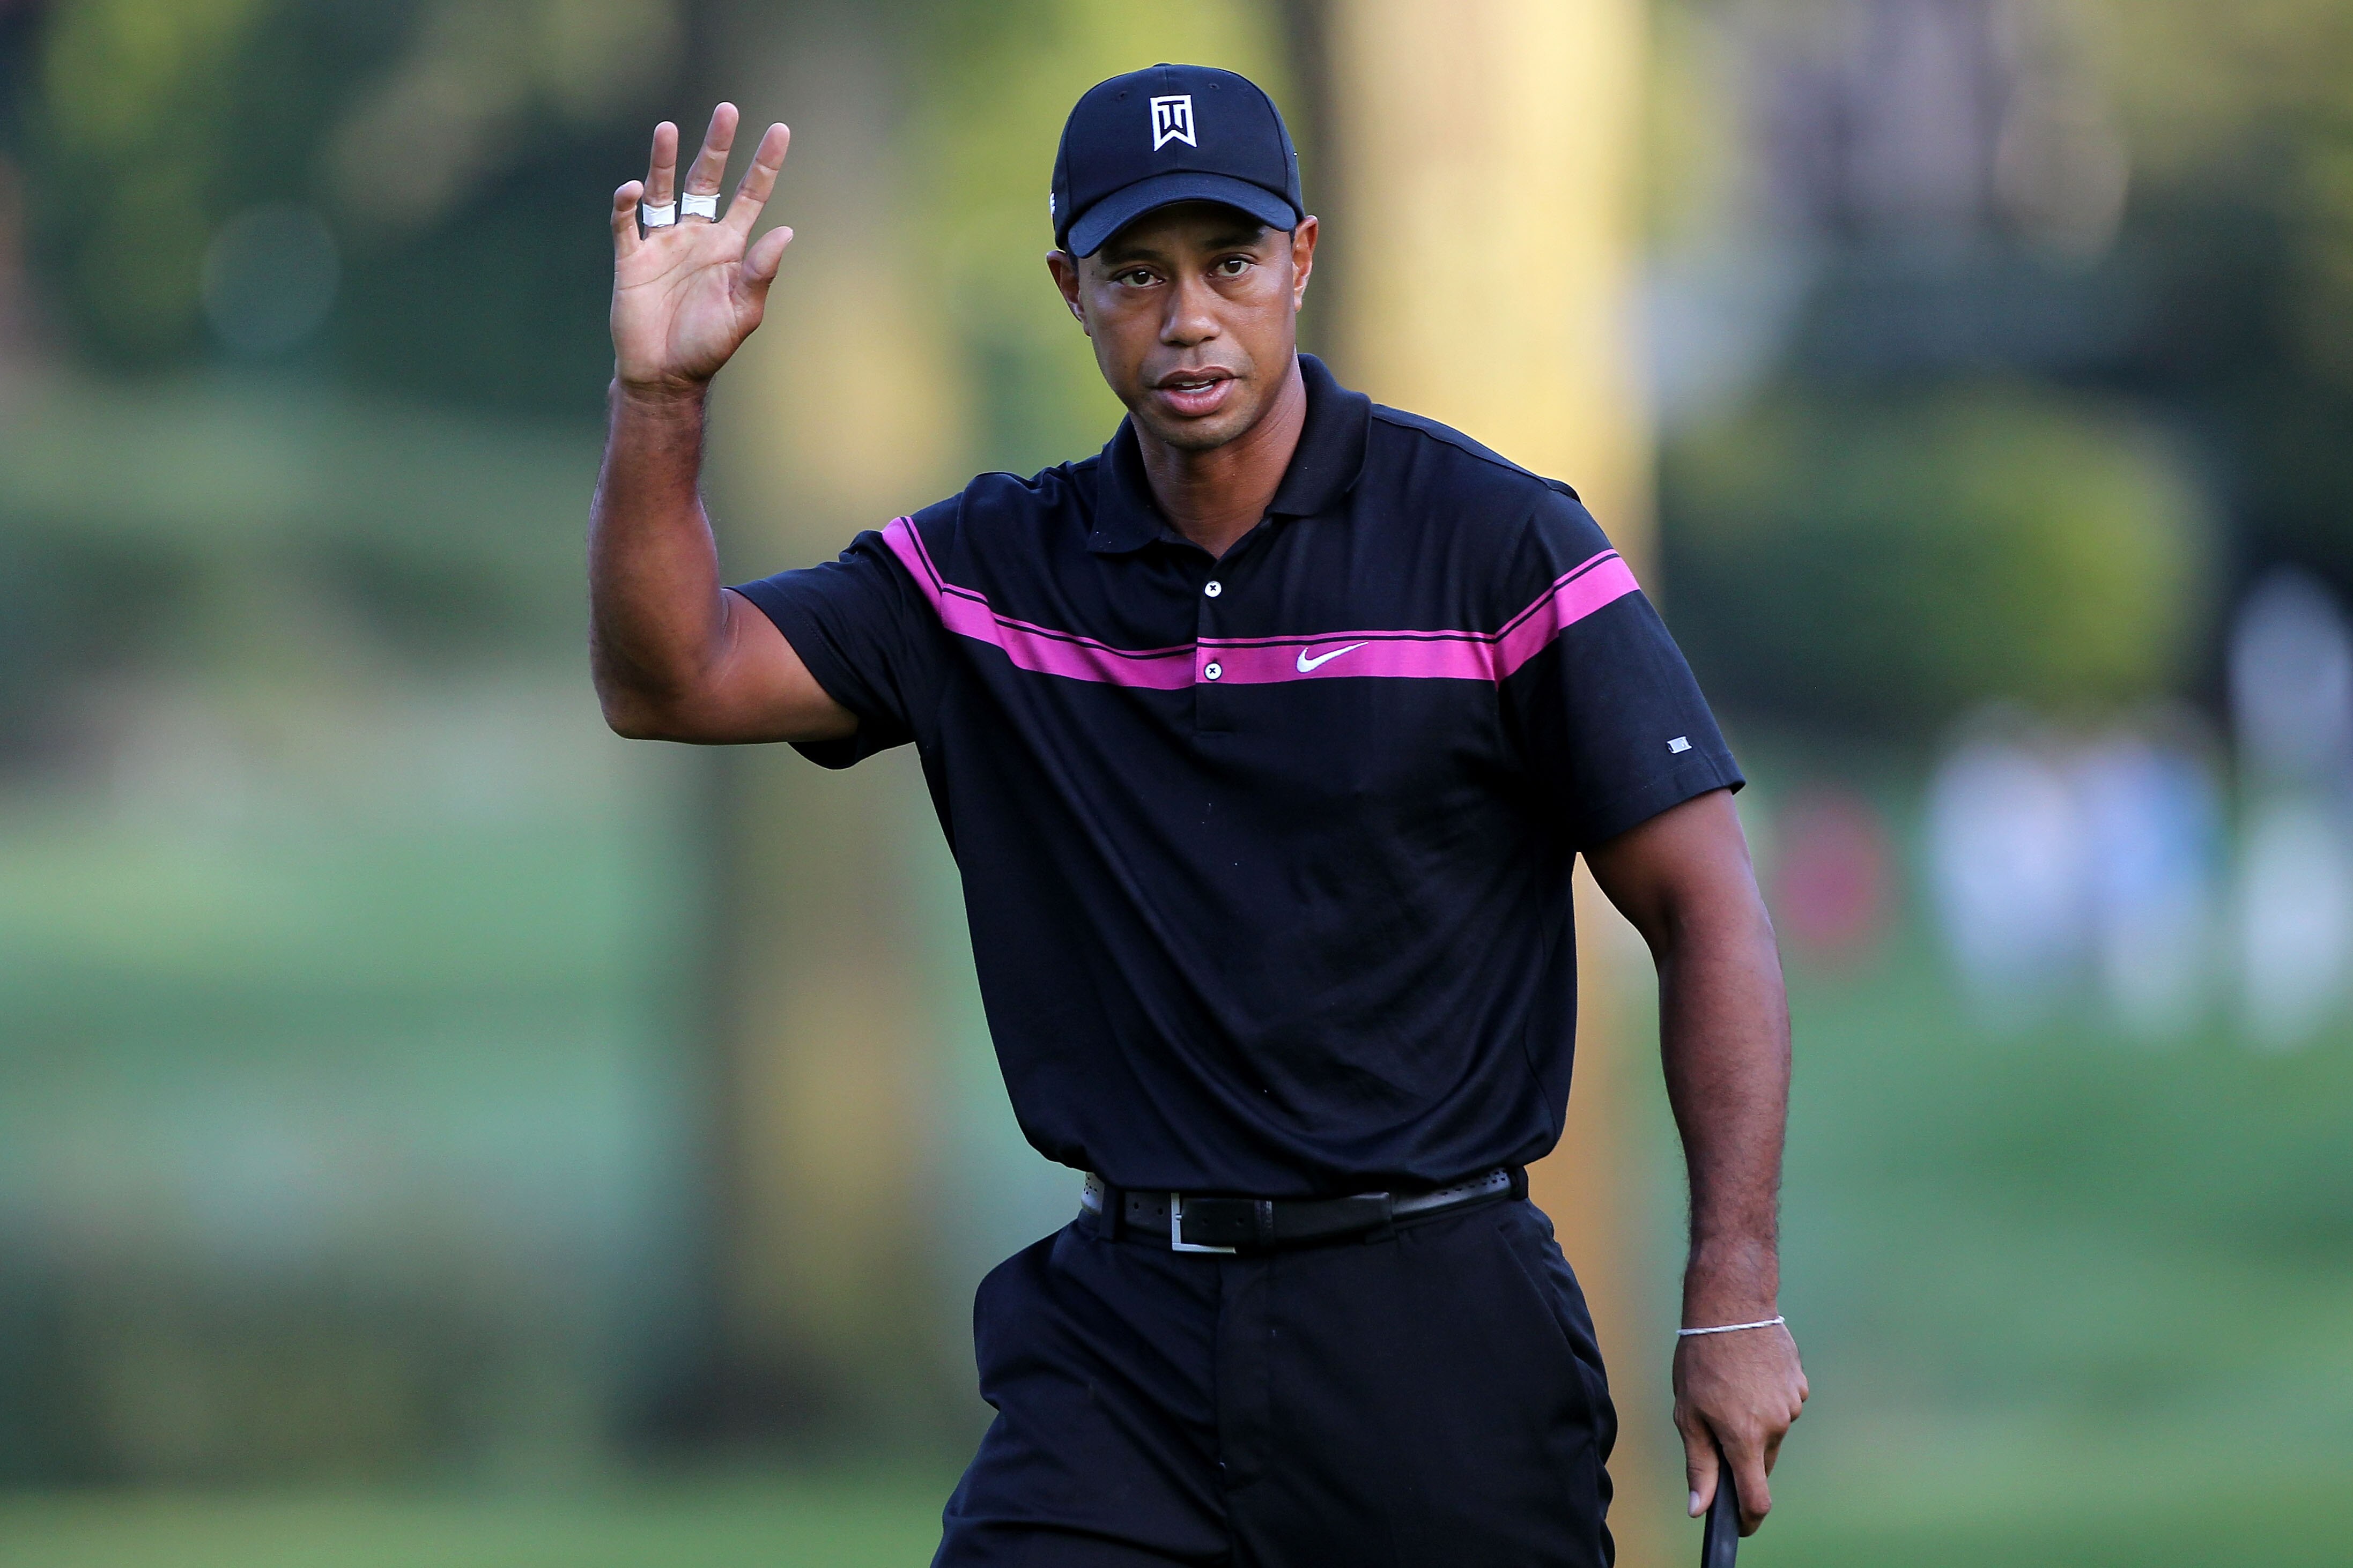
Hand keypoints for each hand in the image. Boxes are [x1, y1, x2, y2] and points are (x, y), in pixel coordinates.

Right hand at [609, 104, 793, 393]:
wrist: (664, 376)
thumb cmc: (707, 347)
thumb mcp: (742, 312)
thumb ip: (760, 272)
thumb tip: (787, 232)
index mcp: (728, 248)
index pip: (750, 196)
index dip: (764, 164)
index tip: (781, 130)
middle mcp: (696, 237)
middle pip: (707, 180)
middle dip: (717, 147)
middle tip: (728, 109)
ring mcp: (662, 244)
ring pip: (664, 191)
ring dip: (665, 161)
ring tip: (668, 130)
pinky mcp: (631, 259)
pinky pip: (627, 224)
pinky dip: (628, 205)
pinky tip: (633, 189)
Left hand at [1673, 1321, 1807, 1535]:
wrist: (1732, 1307)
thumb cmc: (1702, 1360)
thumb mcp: (1688, 1414)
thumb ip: (1699, 1465)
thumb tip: (1699, 1508)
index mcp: (1745, 1437)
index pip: (1757, 1497)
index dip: (1749, 1518)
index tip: (1740, 1525)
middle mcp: (1775, 1426)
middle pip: (1761, 1461)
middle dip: (1741, 1454)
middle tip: (1715, 1420)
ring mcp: (1792, 1404)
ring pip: (1772, 1431)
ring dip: (1754, 1423)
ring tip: (1730, 1387)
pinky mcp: (1799, 1384)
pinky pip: (1783, 1405)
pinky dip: (1767, 1400)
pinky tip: (1749, 1374)